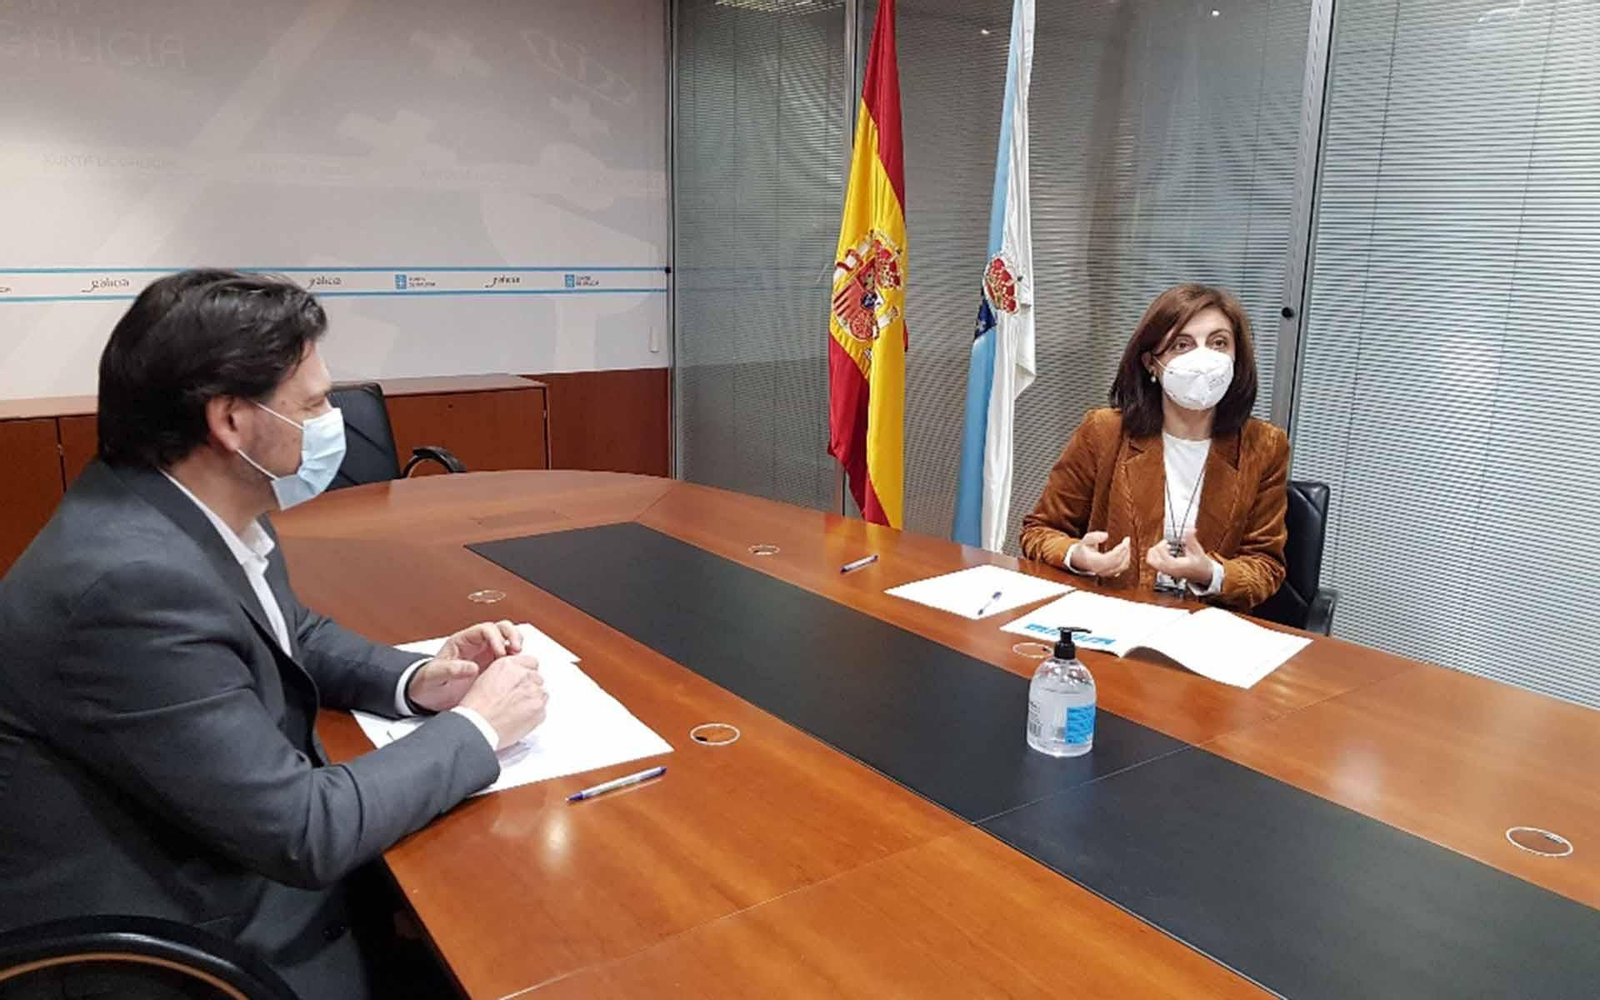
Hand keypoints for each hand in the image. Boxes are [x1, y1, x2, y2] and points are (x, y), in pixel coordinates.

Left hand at [406, 621, 523, 713]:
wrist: (427, 697)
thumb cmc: (428, 683)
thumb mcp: (434, 676)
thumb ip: (450, 669)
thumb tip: (471, 667)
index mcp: (462, 641)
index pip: (484, 629)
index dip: (495, 637)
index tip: (500, 653)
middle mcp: (476, 645)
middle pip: (500, 628)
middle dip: (511, 635)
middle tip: (516, 650)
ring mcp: (485, 655)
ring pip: (507, 640)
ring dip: (517, 644)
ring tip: (521, 658)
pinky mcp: (492, 667)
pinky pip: (509, 658)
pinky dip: (517, 660)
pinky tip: (518, 670)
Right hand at [457, 653, 546, 749]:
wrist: (478, 727)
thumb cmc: (476, 708)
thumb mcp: (485, 679)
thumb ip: (506, 675)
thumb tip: (514, 679)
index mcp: (509, 665)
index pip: (531, 662)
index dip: (526, 673)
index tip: (523, 681)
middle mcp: (523, 675)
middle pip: (537, 679)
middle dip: (530, 688)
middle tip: (517, 700)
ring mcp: (534, 691)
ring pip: (542, 694)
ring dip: (533, 701)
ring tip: (516, 712)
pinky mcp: (539, 708)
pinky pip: (543, 710)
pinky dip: (535, 715)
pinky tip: (520, 719)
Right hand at [1069, 531, 1130, 575]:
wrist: (1077, 559)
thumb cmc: (1081, 549)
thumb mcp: (1083, 540)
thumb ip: (1093, 537)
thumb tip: (1106, 535)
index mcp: (1095, 563)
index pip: (1113, 558)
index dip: (1121, 549)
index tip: (1126, 539)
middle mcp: (1101, 570)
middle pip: (1119, 562)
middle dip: (1126, 550)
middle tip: (1127, 539)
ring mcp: (1106, 573)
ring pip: (1123, 566)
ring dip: (1127, 554)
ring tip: (1126, 544)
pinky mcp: (1110, 573)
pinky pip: (1122, 568)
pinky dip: (1126, 559)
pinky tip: (1125, 551)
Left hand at [1145, 529, 1214, 587]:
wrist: (1204, 575)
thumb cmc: (1201, 565)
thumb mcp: (1197, 551)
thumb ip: (1191, 539)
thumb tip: (1190, 528)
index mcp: (1175, 565)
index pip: (1161, 555)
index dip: (1162, 545)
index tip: (1167, 542)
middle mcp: (1169, 570)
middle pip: (1151, 559)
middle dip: (1156, 548)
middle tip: (1165, 544)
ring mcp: (1166, 572)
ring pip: (1151, 562)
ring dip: (1154, 552)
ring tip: (1164, 548)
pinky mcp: (1166, 572)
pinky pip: (1154, 564)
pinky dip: (1156, 557)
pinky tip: (1165, 553)